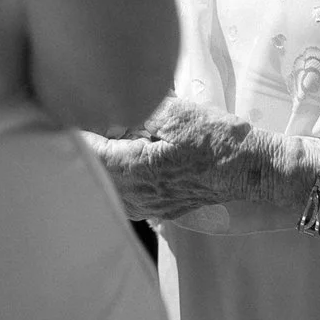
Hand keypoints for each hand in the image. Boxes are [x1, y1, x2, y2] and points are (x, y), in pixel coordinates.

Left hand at [90, 96, 310, 223]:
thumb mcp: (176, 112)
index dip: (74, 132)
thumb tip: (103, 111)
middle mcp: (139, 195)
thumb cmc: (218, 138)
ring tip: (94, 139)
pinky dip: (114, 179)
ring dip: (98, 166)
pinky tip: (118, 161)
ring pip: (106, 188)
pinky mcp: (159, 208)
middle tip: (74, 121)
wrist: (253, 169)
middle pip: (94, 174)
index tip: (65, 112)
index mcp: (139, 169)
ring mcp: (149, 206)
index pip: (90, 154)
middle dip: (82, 149)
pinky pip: (123, 196)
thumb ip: (135, 112)